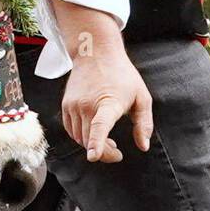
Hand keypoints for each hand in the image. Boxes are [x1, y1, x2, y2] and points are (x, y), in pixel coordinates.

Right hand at [51, 0, 152, 162]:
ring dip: (93, 146)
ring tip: (108, 142)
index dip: (97, 143)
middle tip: (117, 153)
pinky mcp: (66, 106)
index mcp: (108, 102)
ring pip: (80, 138)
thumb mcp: (141, 97)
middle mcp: (87, 105)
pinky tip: (93, 134)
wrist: (95, 53)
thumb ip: (144, 123)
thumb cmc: (122, 76)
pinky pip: (72, 131)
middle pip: (90, 141)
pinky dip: (82, 138)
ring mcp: (74, 105)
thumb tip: (143, 146)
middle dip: (104, 154)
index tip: (93, 156)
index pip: (100, 126)